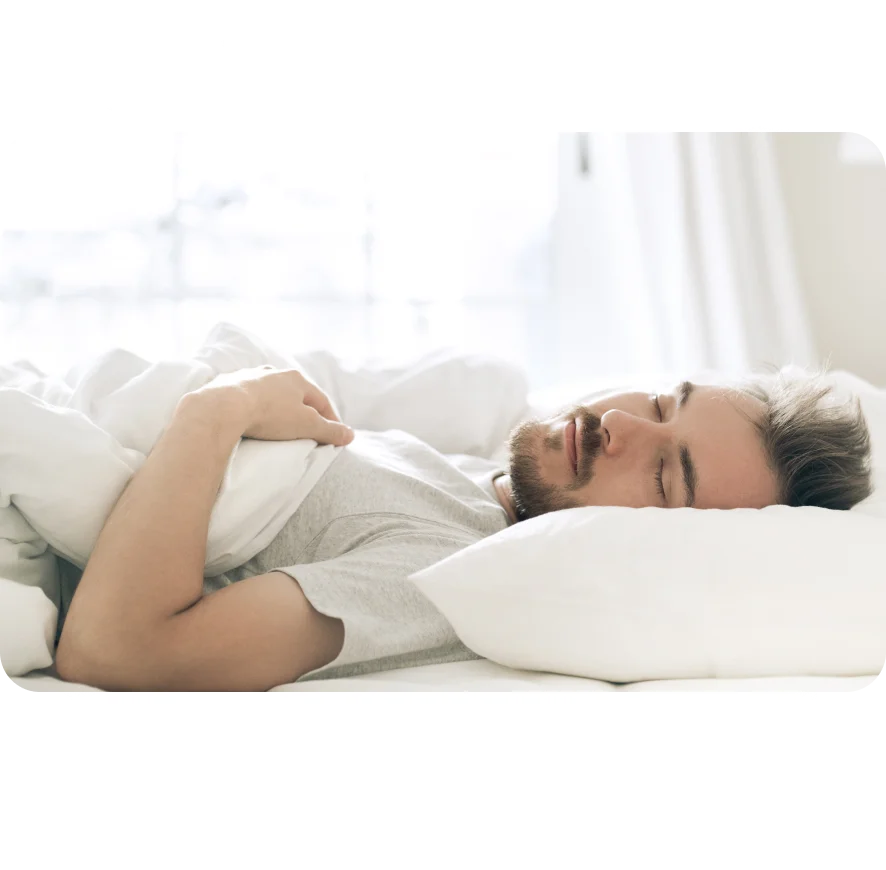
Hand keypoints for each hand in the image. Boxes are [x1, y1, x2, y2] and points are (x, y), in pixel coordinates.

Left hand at [193, 365, 354, 444]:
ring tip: (277, 426)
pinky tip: (250, 420)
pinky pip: (246, 398)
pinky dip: (252, 409)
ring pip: (269, 394)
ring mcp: (249, 376)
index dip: (330, 419)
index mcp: (296, 379)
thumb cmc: (270, 415)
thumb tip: (350, 435)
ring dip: (276, 408)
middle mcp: (274, 372)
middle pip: (295, 394)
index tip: (334, 434)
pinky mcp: (227, 385)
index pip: (321, 400)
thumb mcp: (307, 426)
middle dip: (303, 411)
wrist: (223, 408)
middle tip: (307, 431)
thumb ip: (330, 431)